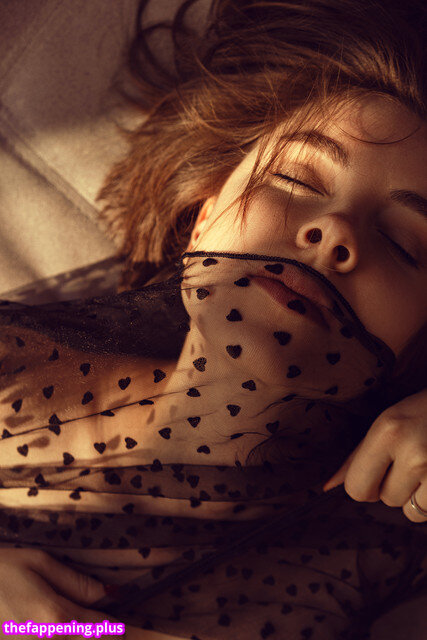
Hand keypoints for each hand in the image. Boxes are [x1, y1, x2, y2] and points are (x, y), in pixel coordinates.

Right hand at [0, 548, 155, 638]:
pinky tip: (62, 631)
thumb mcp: (38, 563)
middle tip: (126, 632)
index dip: (126, 632)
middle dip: (107, 637)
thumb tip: (110, 595)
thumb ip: (76, 582)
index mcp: (56, 617)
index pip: (104, 630)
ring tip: (90, 627)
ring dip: (84, 637)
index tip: (142, 630)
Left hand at [322, 387, 426, 522]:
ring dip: (416, 496)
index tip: (377, 470)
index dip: (364, 484)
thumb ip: (358, 456)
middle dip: (393, 486)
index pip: (357, 488)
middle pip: (386, 500)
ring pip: (411, 511)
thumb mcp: (387, 421)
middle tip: (409, 459)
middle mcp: (414, 452)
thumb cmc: (422, 411)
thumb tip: (327, 487)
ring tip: (426, 465)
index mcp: (388, 431)